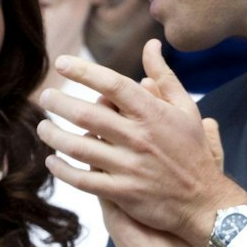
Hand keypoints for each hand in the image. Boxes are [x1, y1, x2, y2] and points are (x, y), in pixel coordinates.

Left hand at [39, 39, 243, 246]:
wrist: (204, 202)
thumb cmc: (193, 152)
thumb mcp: (186, 109)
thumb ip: (165, 76)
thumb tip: (151, 44)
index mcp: (153, 114)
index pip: (112, 85)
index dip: (84, 71)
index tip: (62, 63)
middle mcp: (139, 138)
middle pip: (88, 115)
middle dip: (60, 103)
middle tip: (46, 96)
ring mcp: (129, 167)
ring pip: (80, 148)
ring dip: (55, 136)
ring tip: (42, 127)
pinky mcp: (123, 193)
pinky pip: (84, 180)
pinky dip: (63, 171)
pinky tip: (52, 161)